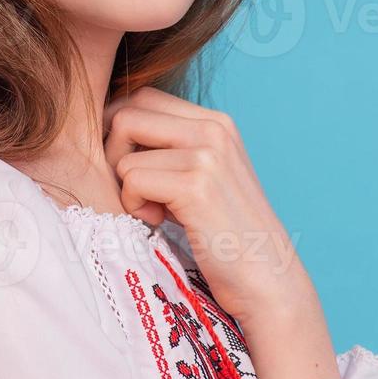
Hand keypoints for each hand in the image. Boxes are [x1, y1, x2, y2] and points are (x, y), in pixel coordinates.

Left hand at [101, 86, 313, 327]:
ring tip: (152, 210)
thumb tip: (110, 129)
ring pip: (124, 151)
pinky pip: (132, 179)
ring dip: (125, 187)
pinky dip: (133, 205)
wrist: (267, 280)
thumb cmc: (225, 235)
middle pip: (126, 113)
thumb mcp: (202, 177)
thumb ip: (169, 148)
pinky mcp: (197, 186)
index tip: (127, 168)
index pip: (142, 98)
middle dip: (112, 153)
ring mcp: (208, 154)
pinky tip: (157, 222)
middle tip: (130, 188)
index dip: (119, 131)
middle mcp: (214, 128)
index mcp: (215, 122)